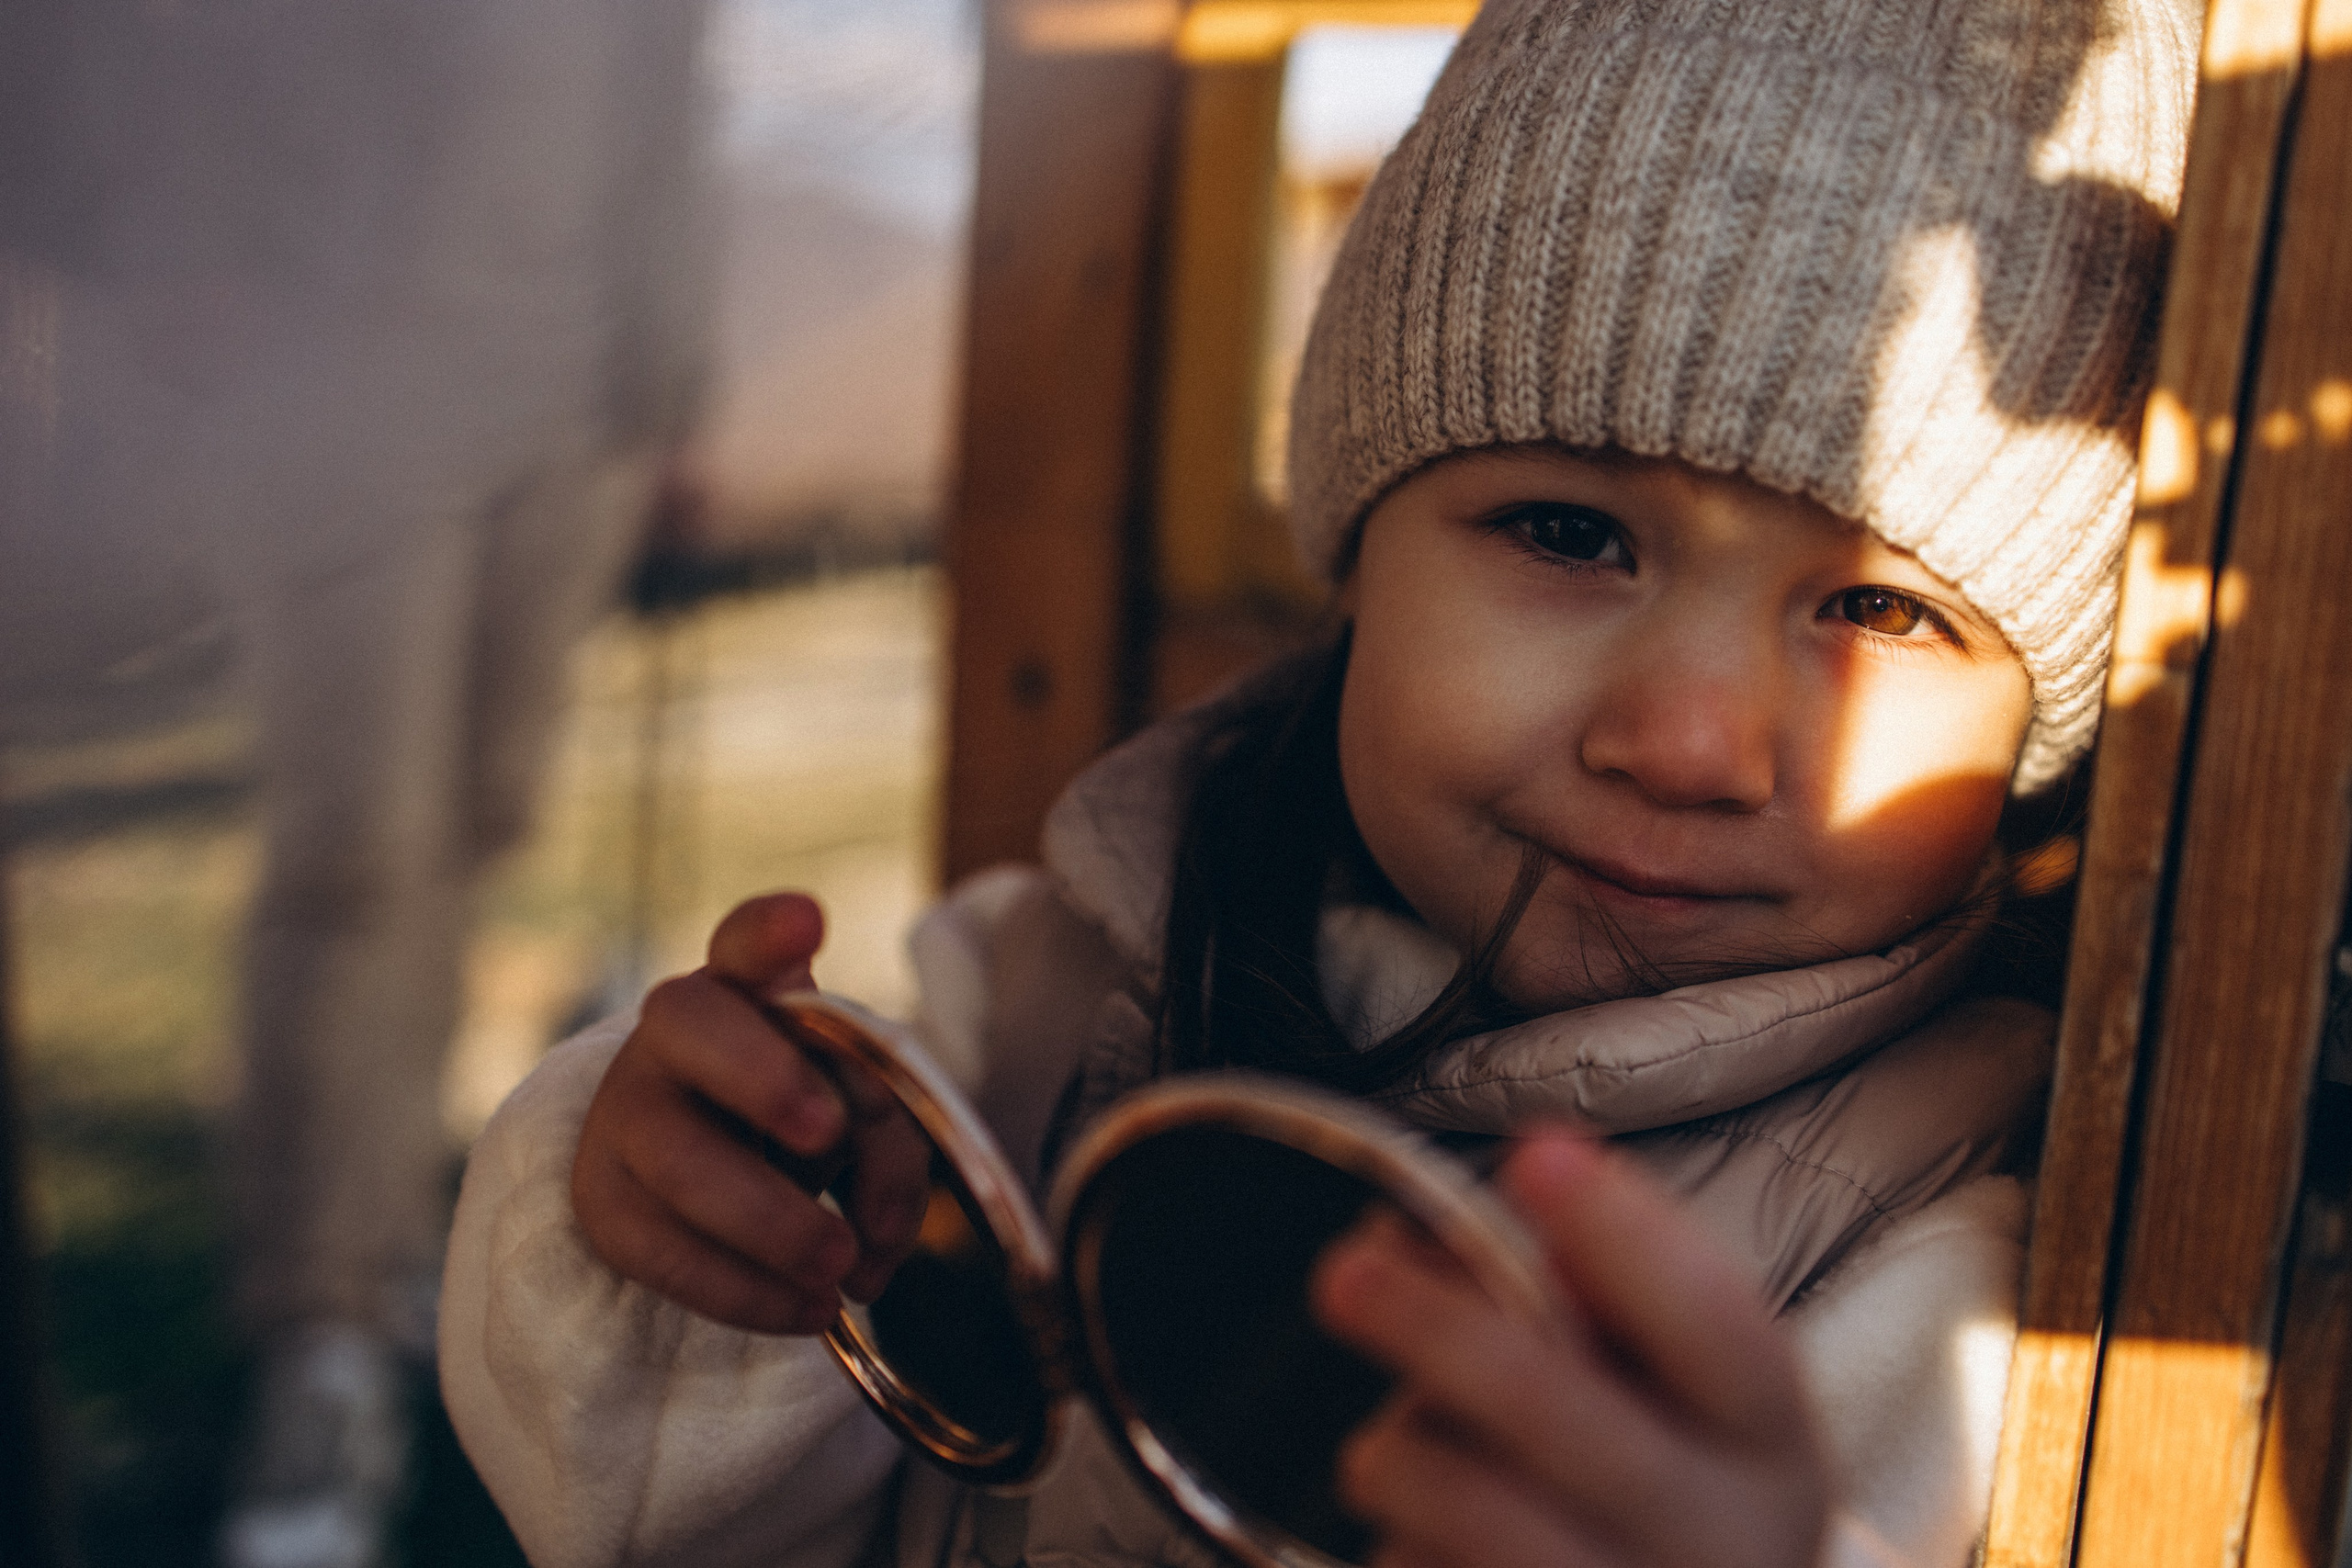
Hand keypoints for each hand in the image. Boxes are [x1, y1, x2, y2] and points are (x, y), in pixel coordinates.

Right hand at [571, 893, 932, 1333]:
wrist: (709, 1179)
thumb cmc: (801, 1120)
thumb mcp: (860, 1106)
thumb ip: (885, 1134)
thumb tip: (874, 1234)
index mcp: (746, 986)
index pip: (747, 940)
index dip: (771, 930)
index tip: (808, 922)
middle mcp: (674, 1031)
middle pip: (691, 1026)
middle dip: (764, 1077)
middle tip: (828, 1133)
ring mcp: (625, 1115)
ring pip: (680, 1161)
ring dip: (773, 1222)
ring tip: (842, 1268)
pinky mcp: (606, 1205)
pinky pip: (666, 1254)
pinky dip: (748, 1292)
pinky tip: (808, 1309)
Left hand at [1310, 1128, 1828, 1567]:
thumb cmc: (1663, 1468)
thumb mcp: (1668, 1384)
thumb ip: (1578, 1293)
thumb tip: (1425, 1231)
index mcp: (1764, 1436)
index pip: (1712, 1322)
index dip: (1623, 1234)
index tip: (1535, 1154)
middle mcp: (1721, 1536)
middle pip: (1557, 1410)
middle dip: (1435, 1326)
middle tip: (1343, 1273)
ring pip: (1466, 1504)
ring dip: (1398, 1451)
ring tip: (1390, 1450)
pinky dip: (1398, 1542)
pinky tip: (1425, 1542)